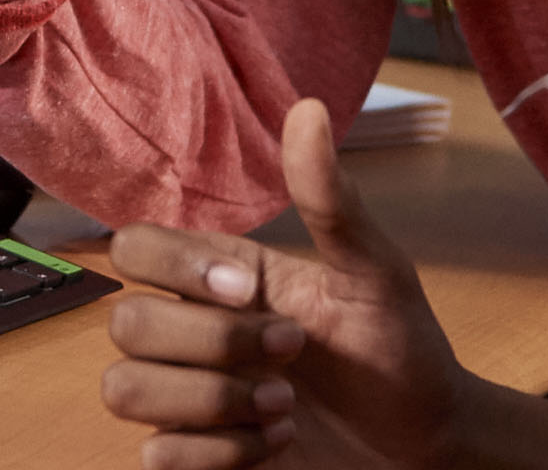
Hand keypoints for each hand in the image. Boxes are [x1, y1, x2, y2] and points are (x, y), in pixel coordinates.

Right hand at [105, 97, 547, 469]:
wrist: (424, 440)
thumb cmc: (400, 347)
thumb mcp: (376, 272)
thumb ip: (332, 201)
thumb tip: (308, 111)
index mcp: (226, 274)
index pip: (137, 248)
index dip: (177, 270)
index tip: (246, 290)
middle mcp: (195, 330)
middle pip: (124, 325)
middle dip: (214, 348)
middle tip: (291, 358)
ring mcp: (188, 394)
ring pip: (123, 391)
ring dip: (211, 406)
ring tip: (283, 409)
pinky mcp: (196, 453)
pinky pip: (156, 456)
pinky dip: (222, 456)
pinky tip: (274, 444)